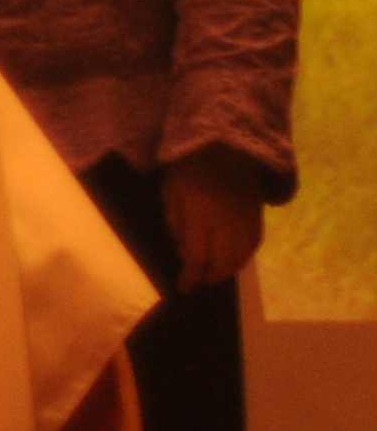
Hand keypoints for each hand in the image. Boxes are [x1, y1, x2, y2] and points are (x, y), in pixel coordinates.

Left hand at [165, 151, 268, 287]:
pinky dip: (245, 256)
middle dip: (211, 275)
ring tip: (215, 274)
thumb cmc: (188, 165)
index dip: (191, 275)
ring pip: (243, 255)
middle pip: (224, 260)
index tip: (184, 288)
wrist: (225, 142)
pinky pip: (255, 242)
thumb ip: (176, 222)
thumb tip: (184, 251)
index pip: (197, 255)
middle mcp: (228, 220)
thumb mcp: (170, 191)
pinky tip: (234, 259)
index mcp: (201, 213)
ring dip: (229, 269)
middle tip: (199, 281)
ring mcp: (247, 217)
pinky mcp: (259, 213)